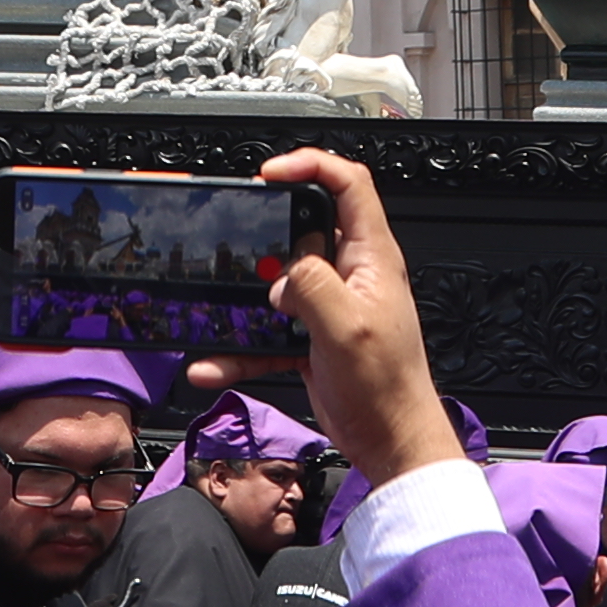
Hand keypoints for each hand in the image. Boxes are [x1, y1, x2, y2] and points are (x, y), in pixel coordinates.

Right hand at [210, 150, 456, 491]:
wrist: (391, 441)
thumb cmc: (388, 389)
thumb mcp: (348, 328)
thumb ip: (313, 286)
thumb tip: (281, 275)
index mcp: (371, 258)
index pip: (348, 185)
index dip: (310, 165)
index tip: (271, 174)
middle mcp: (352, 275)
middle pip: (304, 228)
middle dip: (268, 238)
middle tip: (244, 249)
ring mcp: (331, 306)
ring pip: (279, 283)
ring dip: (247, 298)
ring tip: (225, 309)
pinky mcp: (313, 338)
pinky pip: (268, 332)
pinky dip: (241, 347)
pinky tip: (215, 363)